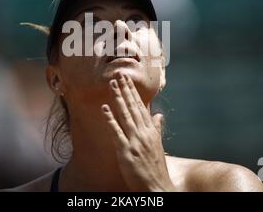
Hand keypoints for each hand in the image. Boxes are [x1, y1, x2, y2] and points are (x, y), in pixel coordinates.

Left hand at [101, 72, 175, 191]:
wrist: (158, 186)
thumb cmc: (157, 167)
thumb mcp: (158, 145)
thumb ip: (157, 128)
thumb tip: (158, 115)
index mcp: (151, 130)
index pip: (141, 106)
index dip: (133, 92)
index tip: (127, 79)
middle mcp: (144, 133)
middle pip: (133, 107)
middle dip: (125, 90)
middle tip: (118, 75)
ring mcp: (135, 141)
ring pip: (125, 115)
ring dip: (118, 99)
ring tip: (111, 85)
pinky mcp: (127, 152)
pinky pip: (116, 133)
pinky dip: (110, 120)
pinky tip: (104, 108)